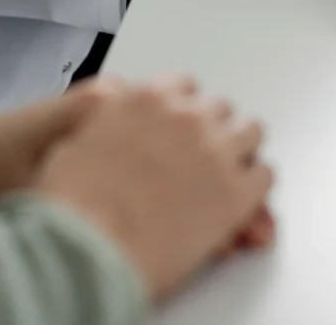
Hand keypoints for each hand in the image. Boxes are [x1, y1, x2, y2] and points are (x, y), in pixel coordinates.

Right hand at [34, 76, 274, 302]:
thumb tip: (109, 143)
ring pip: (250, 132)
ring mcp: (216, 150)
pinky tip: (241, 199)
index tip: (181, 124)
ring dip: (239, 149)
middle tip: (203, 154)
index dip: (183, 110)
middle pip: (219, 108)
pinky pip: (264, 175)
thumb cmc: (70, 210)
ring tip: (228, 172)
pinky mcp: (238, 190)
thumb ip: (104, 134)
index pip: (181, 87)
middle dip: (211, 129)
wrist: (83, 248)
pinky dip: (254, 186)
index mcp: (143, 100)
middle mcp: (185, 118)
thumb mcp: (74, 152)